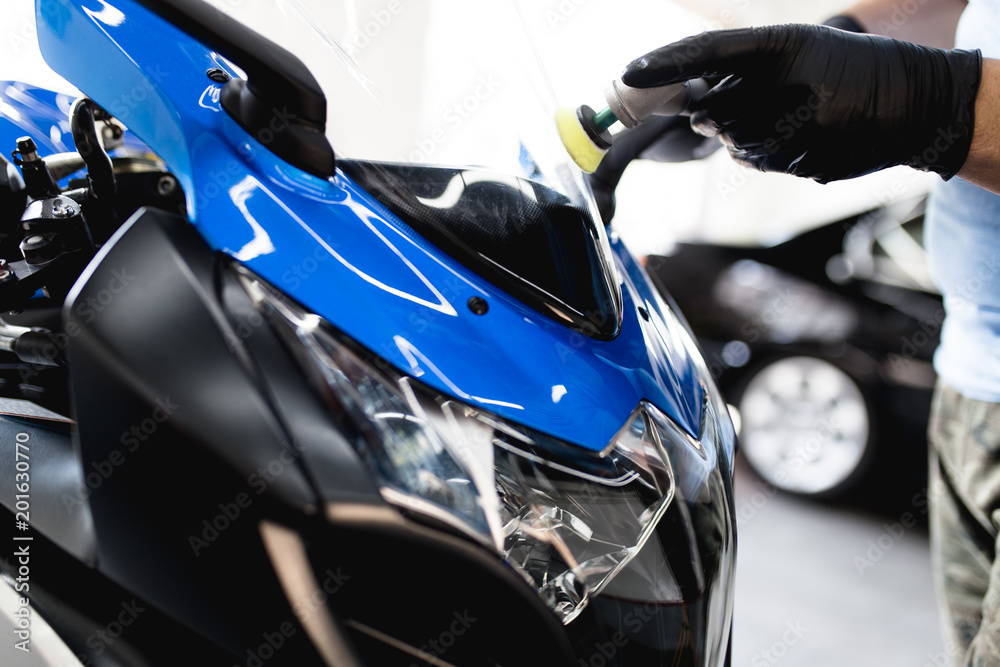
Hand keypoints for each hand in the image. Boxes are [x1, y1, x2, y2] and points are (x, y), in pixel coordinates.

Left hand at [621, 25, 981, 181]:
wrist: (915, 103)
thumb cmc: (846, 70)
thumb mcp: (801, 51)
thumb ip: (747, 73)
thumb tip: (694, 108)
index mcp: (788, 45)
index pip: (710, 50)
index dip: (666, 61)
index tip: (629, 72)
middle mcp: (793, 85)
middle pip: (715, 112)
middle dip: (712, 114)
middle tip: (728, 107)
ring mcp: (803, 128)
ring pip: (733, 144)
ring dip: (738, 136)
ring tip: (777, 117)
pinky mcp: (809, 161)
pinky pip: (756, 163)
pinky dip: (758, 154)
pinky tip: (789, 137)